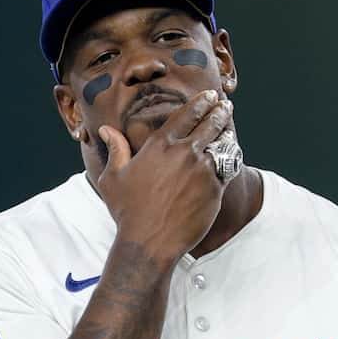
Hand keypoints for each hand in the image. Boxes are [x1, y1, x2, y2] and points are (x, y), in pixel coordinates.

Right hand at [97, 89, 233, 261]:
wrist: (150, 242)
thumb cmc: (128, 211)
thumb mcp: (113, 178)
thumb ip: (115, 149)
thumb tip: (106, 129)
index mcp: (159, 145)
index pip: (186, 114)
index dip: (200, 102)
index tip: (208, 96)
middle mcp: (183, 152)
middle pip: (209, 123)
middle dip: (219, 111)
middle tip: (224, 105)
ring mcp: (202, 169)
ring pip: (222, 142)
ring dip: (226, 132)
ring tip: (228, 128)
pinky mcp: (215, 187)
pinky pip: (229, 165)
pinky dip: (231, 156)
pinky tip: (231, 154)